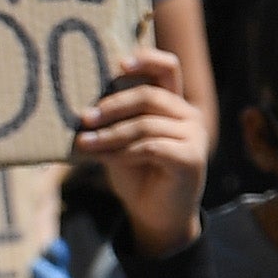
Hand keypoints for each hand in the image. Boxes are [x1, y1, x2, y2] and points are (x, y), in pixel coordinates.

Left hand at [70, 45, 207, 256]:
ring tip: (84, 143)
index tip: (118, 64)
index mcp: (174, 106)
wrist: (156, 217)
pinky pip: (149, 147)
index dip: (145, 60)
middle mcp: (189, 116)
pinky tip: (102, 158)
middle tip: (84, 117)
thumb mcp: (122, 142)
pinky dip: (121, 152)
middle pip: (150, 95)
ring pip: (145, 124)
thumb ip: (116, 121)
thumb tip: (85, 105)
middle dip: (113, 105)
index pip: (167, 68)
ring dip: (109, 134)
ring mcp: (194, 136)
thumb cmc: (138, 176)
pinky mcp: (191, 158)